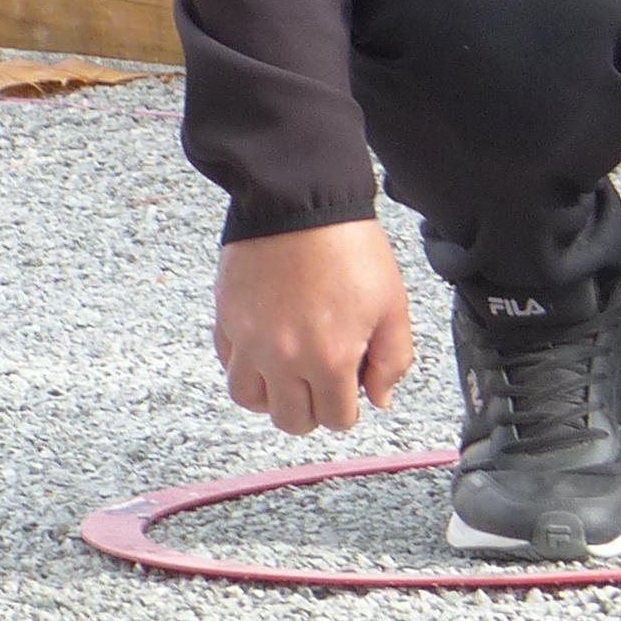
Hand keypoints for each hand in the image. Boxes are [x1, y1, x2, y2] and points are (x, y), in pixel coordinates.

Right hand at [211, 219, 414, 433]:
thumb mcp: (391, 303)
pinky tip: (265, 349)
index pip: (335, 419)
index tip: (350, 389)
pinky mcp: (227, 319)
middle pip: (291, 420)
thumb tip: (379, 397)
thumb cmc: (348, 247)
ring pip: (250, 400)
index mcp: (330, 358)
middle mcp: (284, 358)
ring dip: (272, 396)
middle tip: (322, 384)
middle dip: (312, 410)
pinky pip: (228, 364)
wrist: (301, 201)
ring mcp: (249, 341)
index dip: (347, 408)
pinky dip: (244, 366)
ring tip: (288, 374)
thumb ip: (392, 358)